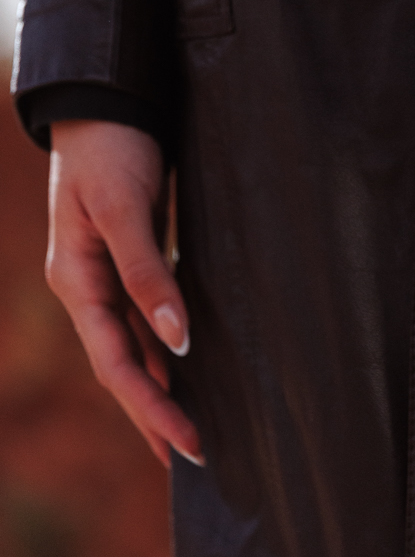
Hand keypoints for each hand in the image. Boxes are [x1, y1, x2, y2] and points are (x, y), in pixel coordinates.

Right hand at [46, 120, 202, 468]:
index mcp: (77, 281)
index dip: (151, 407)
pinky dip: (165, 346)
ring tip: (191, 429)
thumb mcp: (125, 207)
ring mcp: (104, 273)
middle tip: (196, 457)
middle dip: (154, 413)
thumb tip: (177, 340)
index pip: (116, 363)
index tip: (187, 445)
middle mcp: (87, 286)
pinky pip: (145, 316)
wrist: (105, 99)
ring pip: (133, 345)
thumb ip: (148, 273)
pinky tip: (187, 365)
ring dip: (160, 386)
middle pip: (121, 365)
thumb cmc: (112, 148)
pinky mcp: (128, 255)